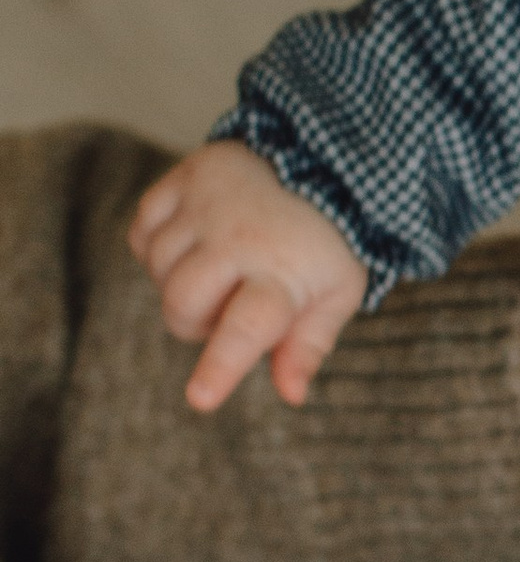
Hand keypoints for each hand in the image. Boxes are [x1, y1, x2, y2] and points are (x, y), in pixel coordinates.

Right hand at [129, 141, 369, 410]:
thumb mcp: (336, 295)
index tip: (199, 399)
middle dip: (193, 323)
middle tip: (228, 305)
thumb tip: (291, 394)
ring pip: (157, 269)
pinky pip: (140, 233)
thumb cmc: (323, 245)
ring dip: (178, 282)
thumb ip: (309, 345)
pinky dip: (157, 247)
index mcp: (284, 273)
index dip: (222, 366)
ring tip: (219, 268)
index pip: (248, 326)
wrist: (317, 162)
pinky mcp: (182, 178)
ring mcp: (208, 204)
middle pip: (181, 304)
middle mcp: (241, 237)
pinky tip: (194, 242)